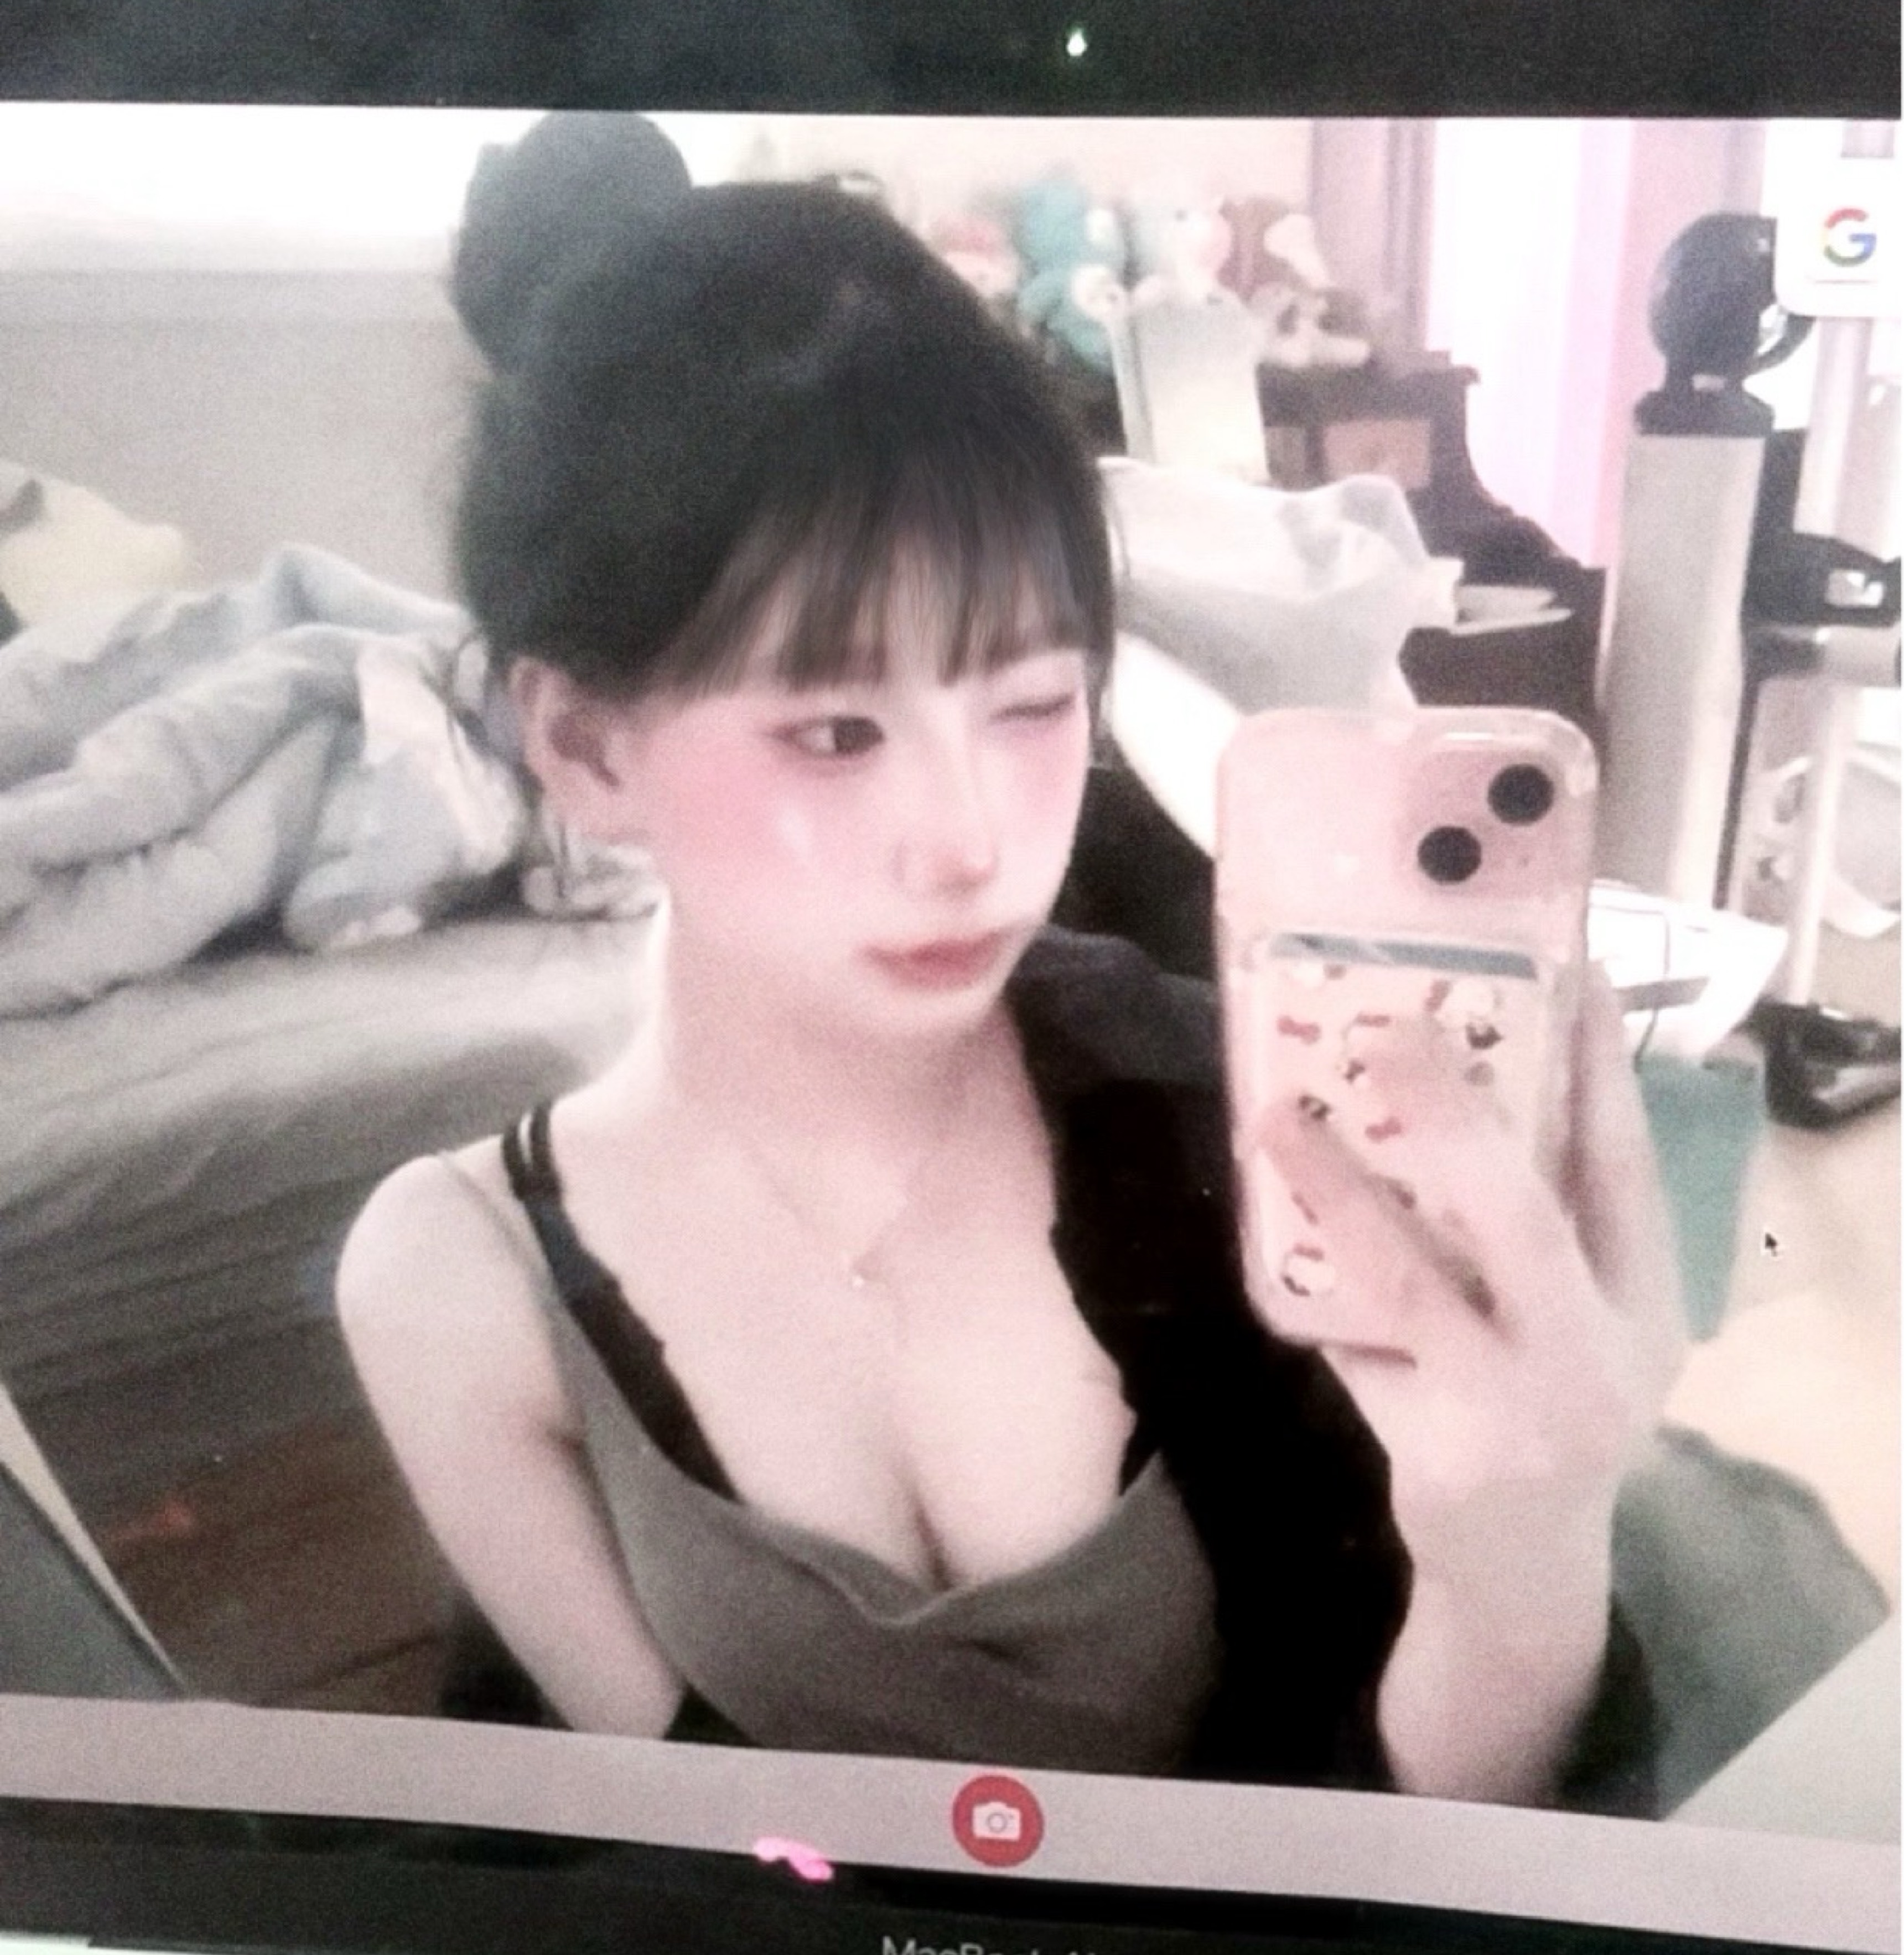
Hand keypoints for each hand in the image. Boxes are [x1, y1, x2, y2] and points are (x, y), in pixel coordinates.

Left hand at [1252, 967, 1686, 1592]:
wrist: (1526, 1569)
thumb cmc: (1540, 1404)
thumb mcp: (1576, 1319)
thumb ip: (1537, 1228)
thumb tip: (1441, 1088)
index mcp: (1642, 1301)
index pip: (1625, 1166)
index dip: (1594, 1069)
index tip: (1562, 973)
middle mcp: (1593, 1352)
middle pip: (1523, 1213)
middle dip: (1453, 1114)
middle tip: (1388, 1032)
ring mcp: (1514, 1406)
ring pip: (1412, 1276)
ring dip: (1338, 1187)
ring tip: (1279, 1117)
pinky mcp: (1439, 1450)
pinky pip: (1353, 1339)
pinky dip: (1306, 1274)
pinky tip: (1264, 1212)